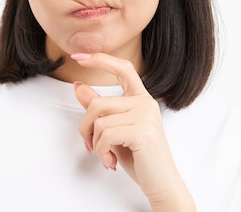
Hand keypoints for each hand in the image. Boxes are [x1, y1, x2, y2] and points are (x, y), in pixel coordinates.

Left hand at [72, 52, 194, 210]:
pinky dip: (101, 151)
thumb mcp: (114, 131)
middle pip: (98, 104)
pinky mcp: (143, 131)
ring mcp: (146, 116)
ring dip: (94, 143)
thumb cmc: (139, 158)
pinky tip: (110, 161)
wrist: (162, 184)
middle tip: (91, 147)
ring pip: (99, 121)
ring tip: (105, 156)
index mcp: (141, 99)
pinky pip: (105, 135)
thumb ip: (99, 109)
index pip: (123, 69)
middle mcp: (145, 103)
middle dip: (85, 129)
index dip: (100, 59)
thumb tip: (78, 86)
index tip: (78, 56)